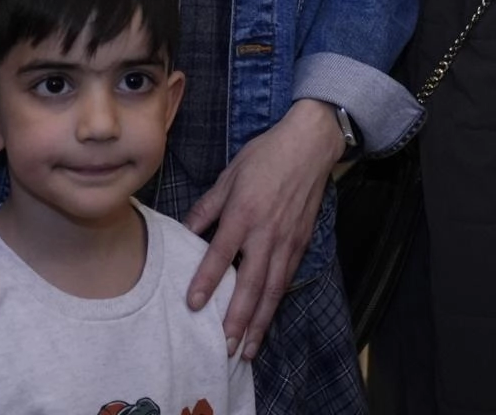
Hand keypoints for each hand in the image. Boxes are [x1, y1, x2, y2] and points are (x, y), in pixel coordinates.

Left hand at [184, 99, 346, 360]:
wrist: (309, 146)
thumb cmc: (265, 156)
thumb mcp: (229, 175)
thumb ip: (208, 207)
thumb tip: (186, 231)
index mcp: (244, 214)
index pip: (221, 254)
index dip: (206, 280)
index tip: (193, 305)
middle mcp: (266, 233)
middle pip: (251, 284)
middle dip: (238, 319)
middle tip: (226, 347)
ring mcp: (286, 242)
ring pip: (272, 290)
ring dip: (259, 322)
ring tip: (247, 349)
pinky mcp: (301, 244)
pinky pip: (287, 280)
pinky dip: (276, 305)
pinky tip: (267, 321)